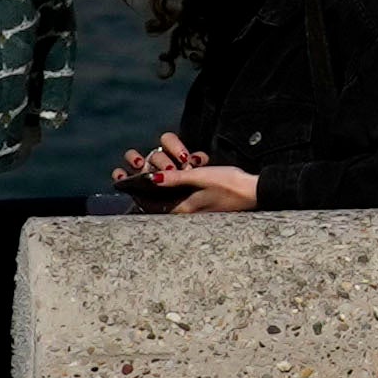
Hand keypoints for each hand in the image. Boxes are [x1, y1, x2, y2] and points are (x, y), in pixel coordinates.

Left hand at [136, 154, 255, 213]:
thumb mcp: (201, 178)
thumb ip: (176, 179)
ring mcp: (193, 206)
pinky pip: (180, 192)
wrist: (254, 191)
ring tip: (157, 166)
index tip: (122, 179)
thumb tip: (151, 179)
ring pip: (167, 194)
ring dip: (162, 179)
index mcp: (182, 209)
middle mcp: (184, 211)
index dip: (134, 192)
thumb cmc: (229, 185)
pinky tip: (180, 168)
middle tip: (139, 166)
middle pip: (156, 200)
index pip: (149, 205)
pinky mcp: (201, 199)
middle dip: (146, 183)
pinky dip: (175, 181)